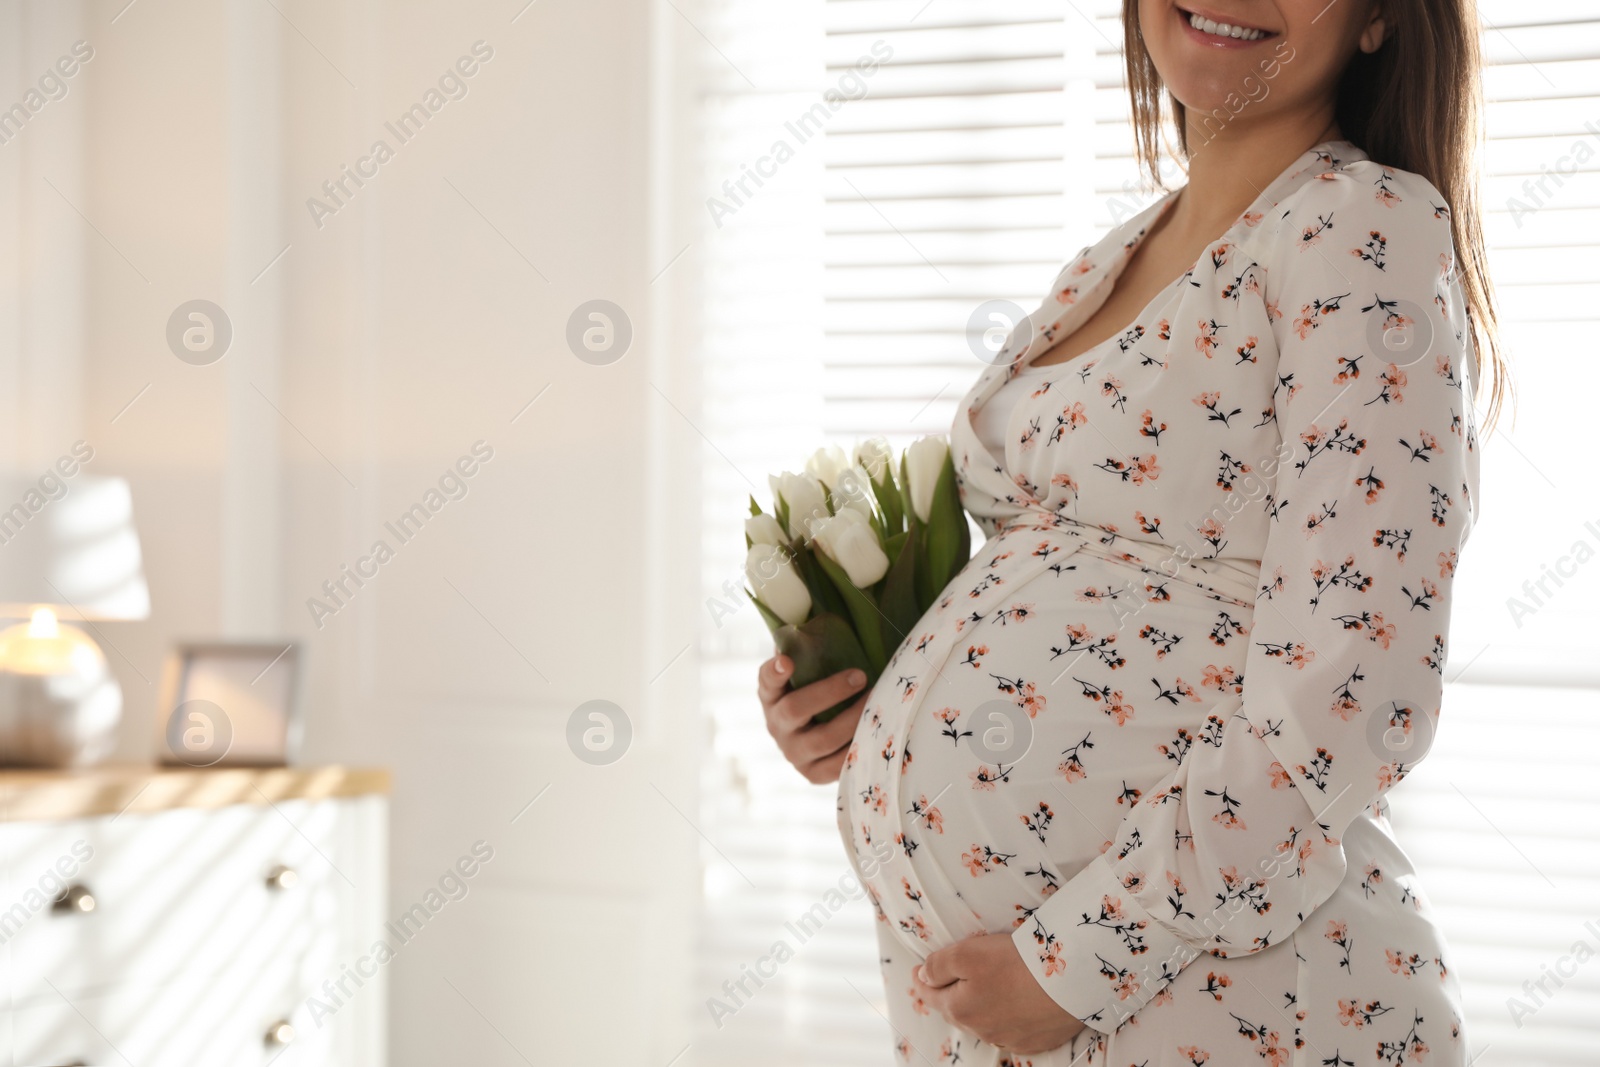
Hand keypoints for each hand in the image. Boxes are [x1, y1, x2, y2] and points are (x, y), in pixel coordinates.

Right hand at [757, 652, 867, 783]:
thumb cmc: (817, 693)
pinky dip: (858, 746)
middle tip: (860, 676)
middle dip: (830, 692)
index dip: (774, 672)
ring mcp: (793, 753)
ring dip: (853, 718)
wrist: (813, 743)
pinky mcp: (812, 774)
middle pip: (795, 710)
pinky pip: (837, 764)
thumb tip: (826, 619)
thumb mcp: (809, 673)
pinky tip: (876, 729)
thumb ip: (811, 652)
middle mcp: (776, 725)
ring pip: (822, 739)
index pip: (767, 681)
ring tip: (879, 699)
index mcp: (771, 695)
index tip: (786, 661)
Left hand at [913, 932, 1084, 1053]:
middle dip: (949, 995)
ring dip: (979, 1007)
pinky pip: (1011, 1031)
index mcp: (960, 1009)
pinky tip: (1011, 1007)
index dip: (921, 980)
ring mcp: (1009, 1039)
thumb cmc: (1016, 963)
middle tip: (945, 979)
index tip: (916, 971)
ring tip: (981, 990)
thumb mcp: (967, 953)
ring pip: (984, 1022)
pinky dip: (1005, 1019)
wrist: (1071, 982)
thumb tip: (922, 977)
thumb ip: (939, 966)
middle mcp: (982, 1030)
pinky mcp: (1035, 1040)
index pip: (930, 995)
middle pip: (957, 1011)